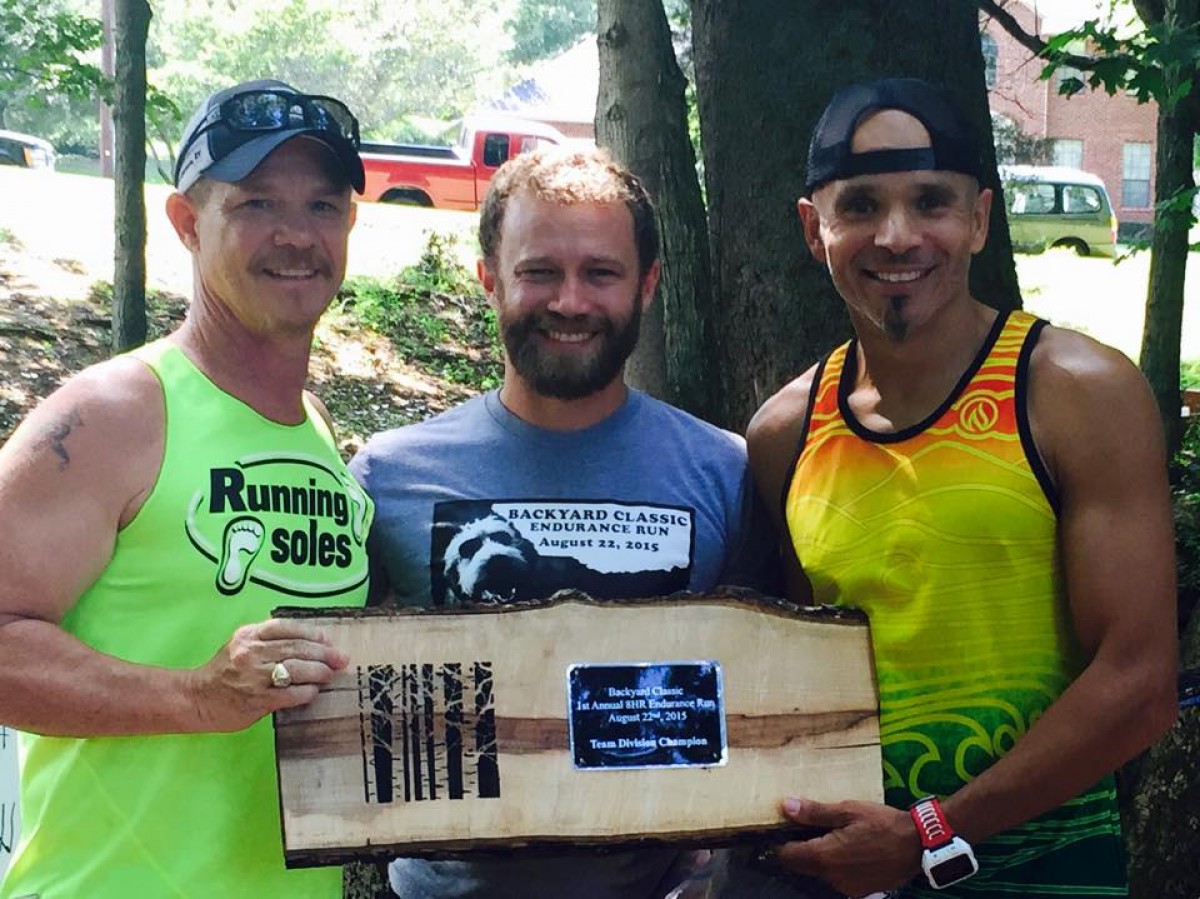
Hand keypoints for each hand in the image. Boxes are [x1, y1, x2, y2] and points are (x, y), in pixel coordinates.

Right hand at [185, 618, 348, 731]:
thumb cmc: (223, 673)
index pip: (287, 628)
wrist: (195, 698)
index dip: (311, 633)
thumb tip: (309, 643)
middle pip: (297, 648)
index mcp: (249, 636)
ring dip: (319, 672)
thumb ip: (268, 641)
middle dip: (324, 653)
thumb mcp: (240, 646)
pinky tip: (313, 692)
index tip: (327, 640)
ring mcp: (253, 677)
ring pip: (296, 669)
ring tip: (329, 674)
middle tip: (340, 659)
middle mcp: (251, 653)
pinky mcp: (256, 700)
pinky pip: (290, 694)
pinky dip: (306, 692)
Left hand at [774, 797, 920, 896]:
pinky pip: (840, 878)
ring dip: (823, 857)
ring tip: (836, 835)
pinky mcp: (861, 891)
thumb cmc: (882, 823)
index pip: (788, 857)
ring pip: (822, 872)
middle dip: (803, 848)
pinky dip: (839, 865)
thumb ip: (815, 812)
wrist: (918, 844)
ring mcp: (847, 887)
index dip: (782, 842)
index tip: (785, 829)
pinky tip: (851, 849)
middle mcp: (832, 878)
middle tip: (813, 827)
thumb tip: (786, 806)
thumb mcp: (848, 810)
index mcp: (825, 857)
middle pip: (804, 865)